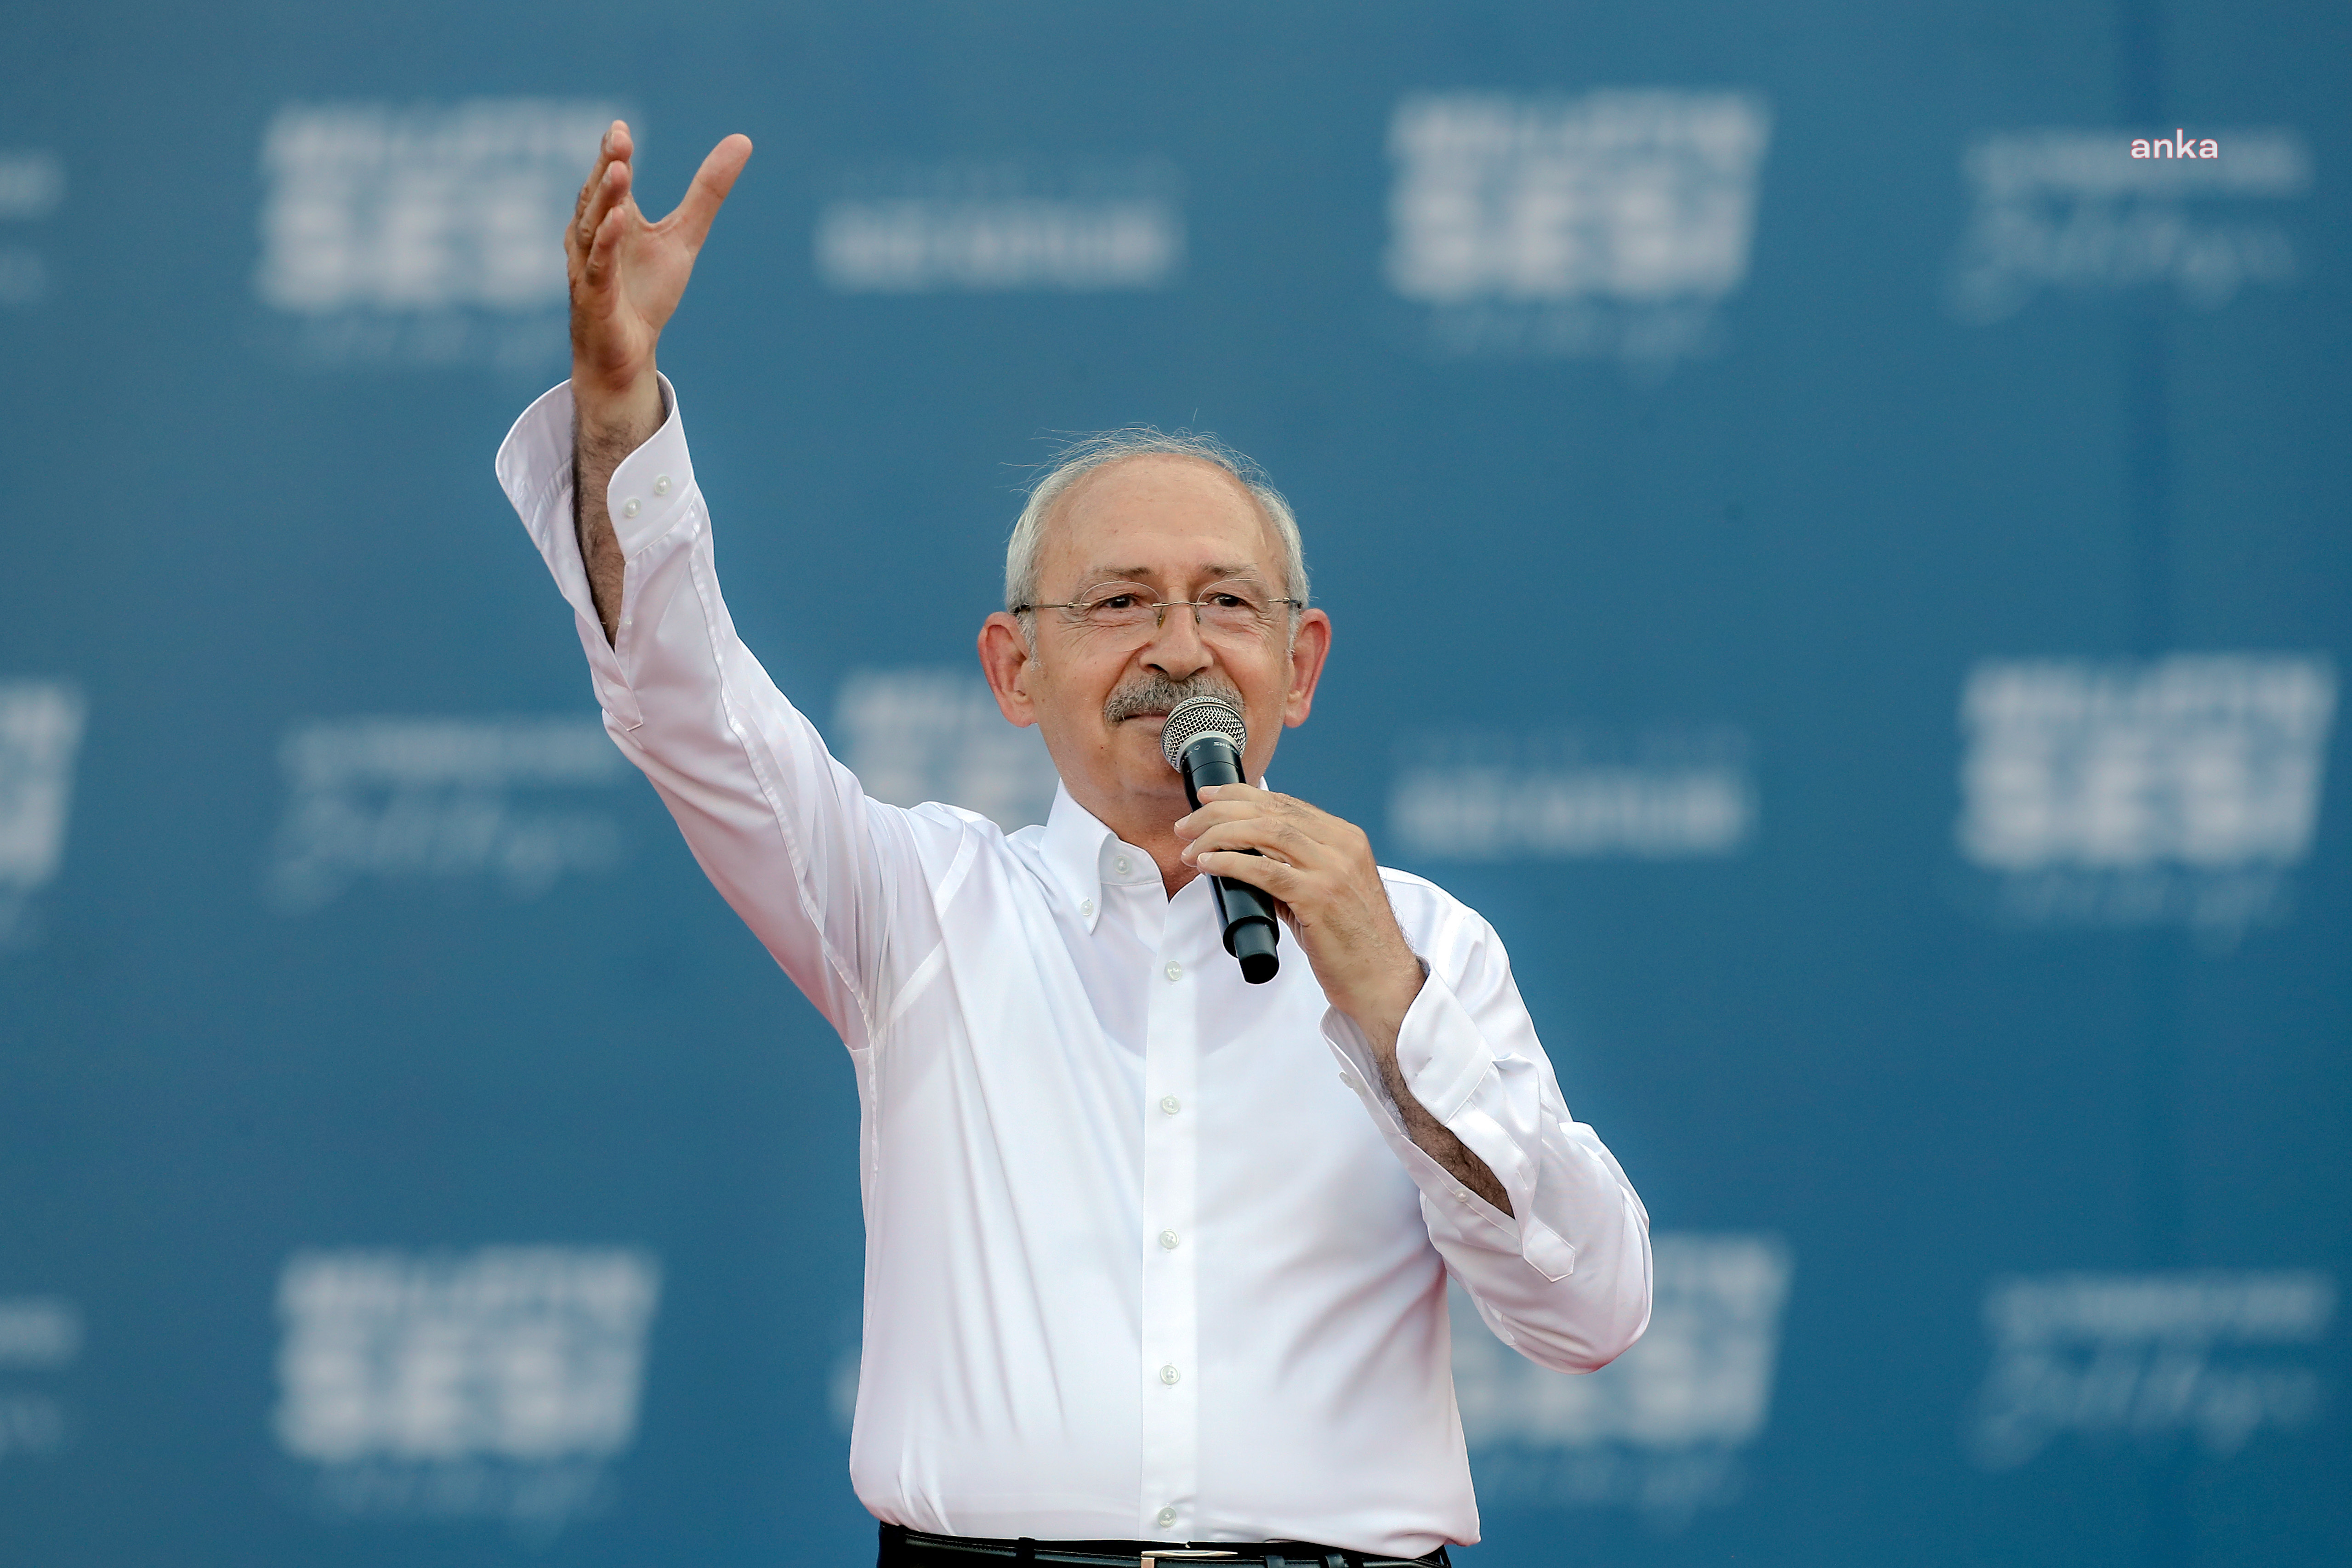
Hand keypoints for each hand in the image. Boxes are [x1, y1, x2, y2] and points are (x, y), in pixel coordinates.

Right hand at [566, 121, 752, 439]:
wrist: (627, 353)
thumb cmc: (646, 292)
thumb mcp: (684, 236)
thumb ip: (707, 192)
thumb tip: (743, 140)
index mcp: (612, 219)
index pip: (611, 179)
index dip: (615, 153)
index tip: (621, 127)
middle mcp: (593, 237)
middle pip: (598, 196)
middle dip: (608, 166)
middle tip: (619, 139)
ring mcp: (589, 267)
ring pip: (594, 227)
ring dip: (605, 198)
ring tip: (619, 169)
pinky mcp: (594, 298)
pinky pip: (598, 267)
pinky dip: (606, 245)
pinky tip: (618, 221)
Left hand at [1175, 783, 1423, 1042]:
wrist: (1381, 980)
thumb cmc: (1350, 941)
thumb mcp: (1325, 892)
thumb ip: (1293, 869)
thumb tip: (1243, 858)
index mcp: (1346, 838)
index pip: (1286, 803)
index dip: (1241, 795)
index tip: (1208, 796)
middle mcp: (1342, 846)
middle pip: (1270, 811)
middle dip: (1220, 811)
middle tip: (1186, 824)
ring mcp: (1332, 870)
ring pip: (1265, 833)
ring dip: (1218, 834)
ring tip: (1189, 845)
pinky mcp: (1319, 897)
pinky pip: (1265, 871)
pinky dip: (1230, 862)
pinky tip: (1208, 863)